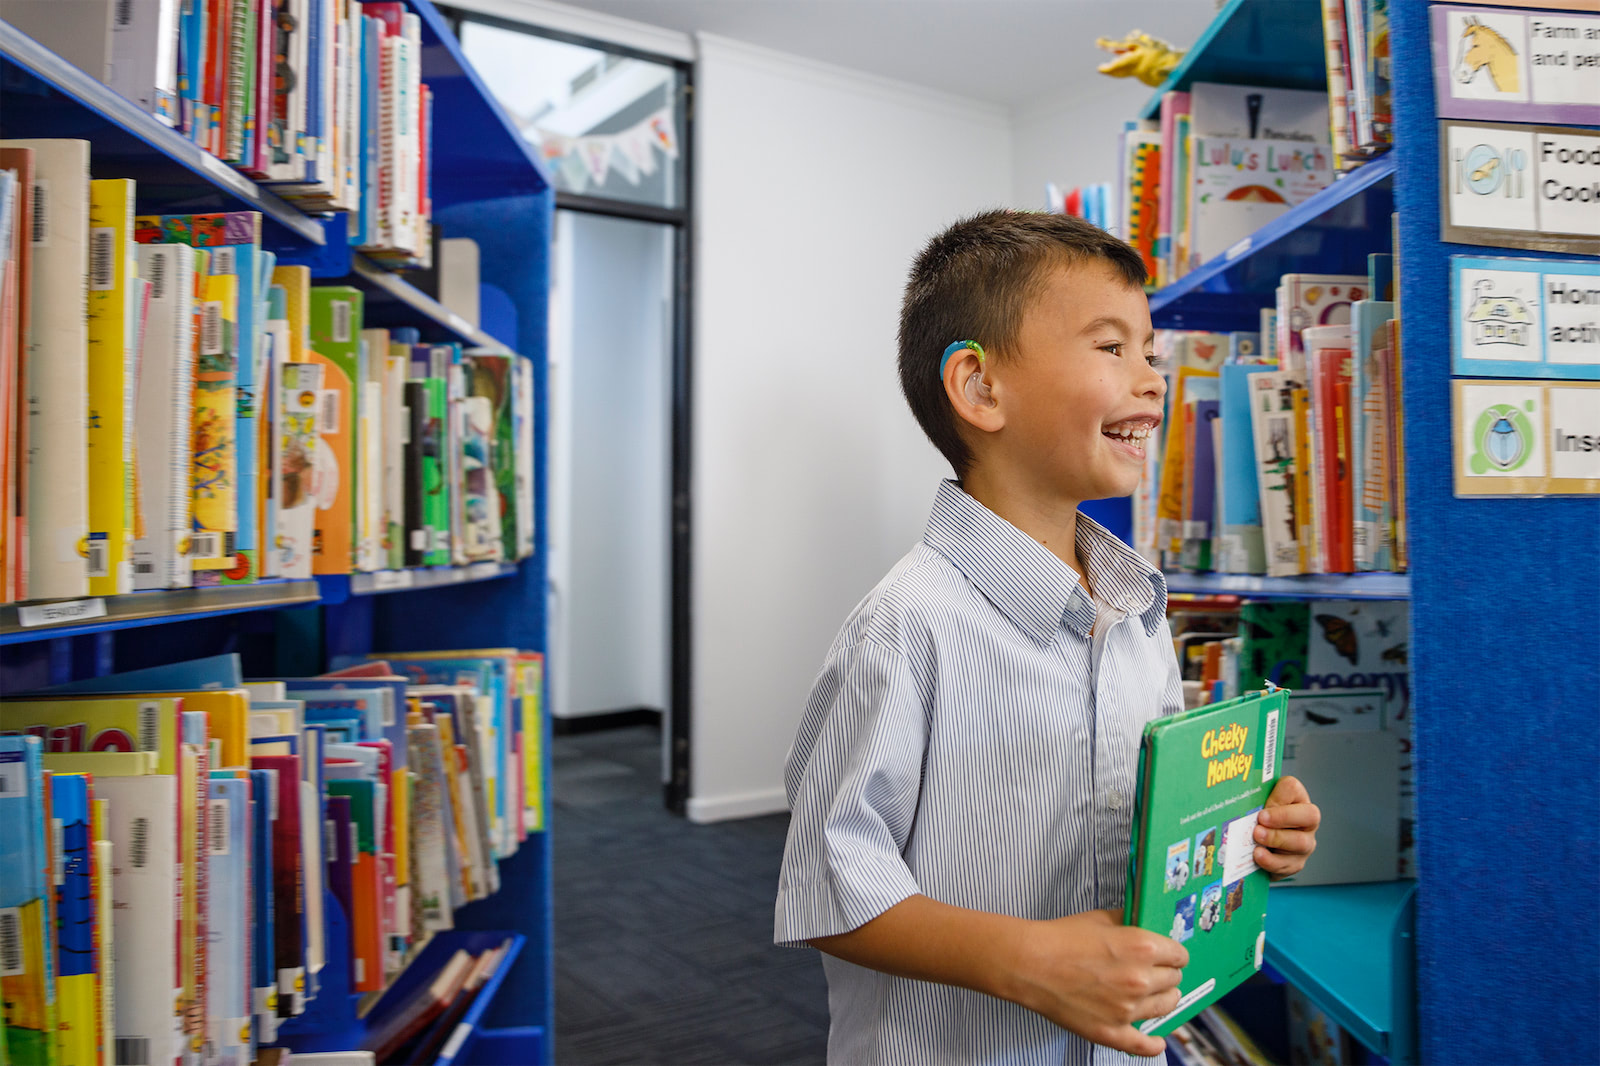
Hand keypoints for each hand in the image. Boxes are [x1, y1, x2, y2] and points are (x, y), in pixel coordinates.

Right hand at [1007, 908, 1187, 1056]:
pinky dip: (1153, 1044)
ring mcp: (1127, 1009)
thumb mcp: (1100, 918)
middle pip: (1175, 981)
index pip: (1179, 955)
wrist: (1029, 963)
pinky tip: (1157, 1041)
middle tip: (1156, 972)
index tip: (1169, 956)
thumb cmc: (1059, 939)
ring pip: (1167, 1007)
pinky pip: (1144, 1046)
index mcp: (1142, 946)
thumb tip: (1144, 924)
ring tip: (1154, 996)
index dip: (1174, 954)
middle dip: (1167, 974)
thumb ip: (1129, 921)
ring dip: (1164, 999)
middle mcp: (1140, 979)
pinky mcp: (1112, 1031)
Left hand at [1255, 775, 1319, 878]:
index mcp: (1296, 798)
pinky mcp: (1296, 862)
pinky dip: (1271, 860)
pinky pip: (1288, 864)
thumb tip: (1239, 798)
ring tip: (1256, 837)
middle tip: (1261, 820)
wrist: (1257, 847)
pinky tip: (1258, 855)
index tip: (1263, 803)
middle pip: (1309, 815)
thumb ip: (1254, 800)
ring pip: (1300, 842)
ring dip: (1276, 839)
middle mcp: (1306, 821)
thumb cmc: (1256, 819)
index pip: (1292, 788)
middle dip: (1283, 817)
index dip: (1278, 795)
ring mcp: (1305, 843)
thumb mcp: (1255, 805)